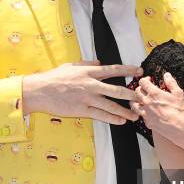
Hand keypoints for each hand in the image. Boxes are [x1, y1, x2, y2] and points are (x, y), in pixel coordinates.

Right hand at [23, 61, 141, 124]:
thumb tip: (100, 63)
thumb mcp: (71, 66)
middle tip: (143, 96)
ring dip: (126, 110)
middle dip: (132, 93)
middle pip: (116, 89)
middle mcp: (91, 84)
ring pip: (111, 105)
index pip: (113, 69)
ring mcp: (87, 98)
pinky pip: (101, 115)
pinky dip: (113, 118)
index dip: (128, 70)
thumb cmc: (54, 78)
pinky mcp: (82, 110)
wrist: (40, 91)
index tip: (139, 71)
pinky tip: (121, 121)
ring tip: (136, 114)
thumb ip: (87, 64)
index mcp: (89, 72)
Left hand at [131, 73, 183, 141]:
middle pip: (136, 92)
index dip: (145, 79)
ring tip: (140, 100)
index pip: (142, 82)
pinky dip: (141, 112)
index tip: (149, 80)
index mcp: (154, 94)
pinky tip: (146, 111)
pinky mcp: (146, 122)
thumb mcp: (178, 94)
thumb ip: (171, 83)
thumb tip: (167, 75)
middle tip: (145, 89)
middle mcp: (147, 102)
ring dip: (136, 100)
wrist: (178, 128)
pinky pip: (140, 115)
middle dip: (140, 88)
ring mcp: (145, 113)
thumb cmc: (179, 111)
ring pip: (133, 104)